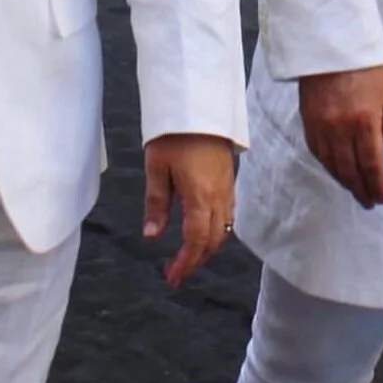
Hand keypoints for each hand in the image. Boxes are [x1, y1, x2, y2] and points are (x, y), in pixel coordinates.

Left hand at [143, 133, 235, 288]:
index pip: (196, 241)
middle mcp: (218, 196)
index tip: (172, 276)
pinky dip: (216, 230)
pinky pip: (228, 215)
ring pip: (223, 230)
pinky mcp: (229, 180)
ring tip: (187, 256)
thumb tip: (152, 236)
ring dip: (207, 248)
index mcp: (200, 196)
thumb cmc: (176, 133)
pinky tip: (202, 230)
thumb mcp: (157, 167)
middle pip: (213, 241)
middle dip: (196, 261)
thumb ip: (156, 204)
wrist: (201, 105)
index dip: (185, 263)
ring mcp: (227, 188)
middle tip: (176, 272)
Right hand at [299, 63, 382, 207]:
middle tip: (368, 201)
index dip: (376, 184)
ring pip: (330, 163)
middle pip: (349, 168)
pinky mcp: (307, 119)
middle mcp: (340, 127)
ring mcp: (320, 124)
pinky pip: (316, 150)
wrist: (330, 40)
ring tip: (354, 189)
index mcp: (364, 120)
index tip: (381, 198)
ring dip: (343, 180)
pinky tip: (334, 169)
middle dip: (360, 188)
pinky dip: (326, 164)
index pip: (371, 163)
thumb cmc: (365, 63)